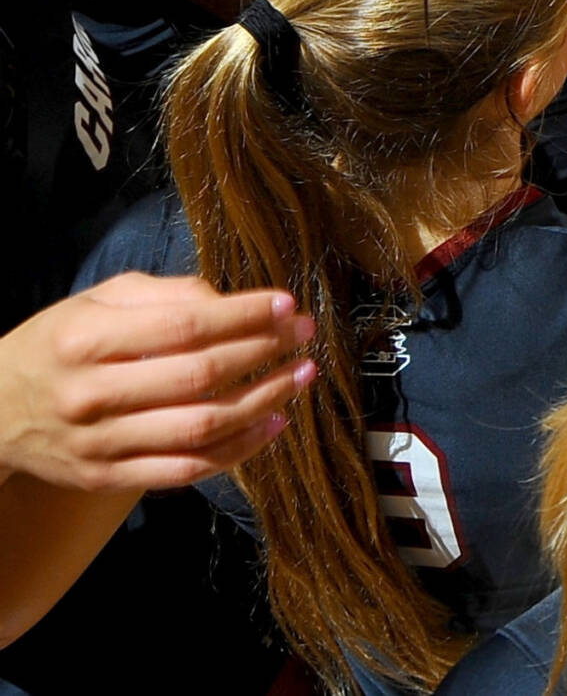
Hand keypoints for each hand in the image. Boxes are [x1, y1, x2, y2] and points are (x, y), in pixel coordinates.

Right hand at [0, 276, 313, 492]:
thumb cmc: (58, 345)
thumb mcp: (96, 301)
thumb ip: (164, 295)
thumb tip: (229, 301)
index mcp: (85, 340)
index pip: (183, 326)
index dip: (244, 316)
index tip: (286, 305)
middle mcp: (90, 393)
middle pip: (199, 376)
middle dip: (265, 353)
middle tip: (304, 336)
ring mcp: (99, 442)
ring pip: (200, 427)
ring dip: (264, 401)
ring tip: (300, 377)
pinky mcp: (106, 476)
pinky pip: (186, 469)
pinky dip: (238, 450)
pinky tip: (272, 424)